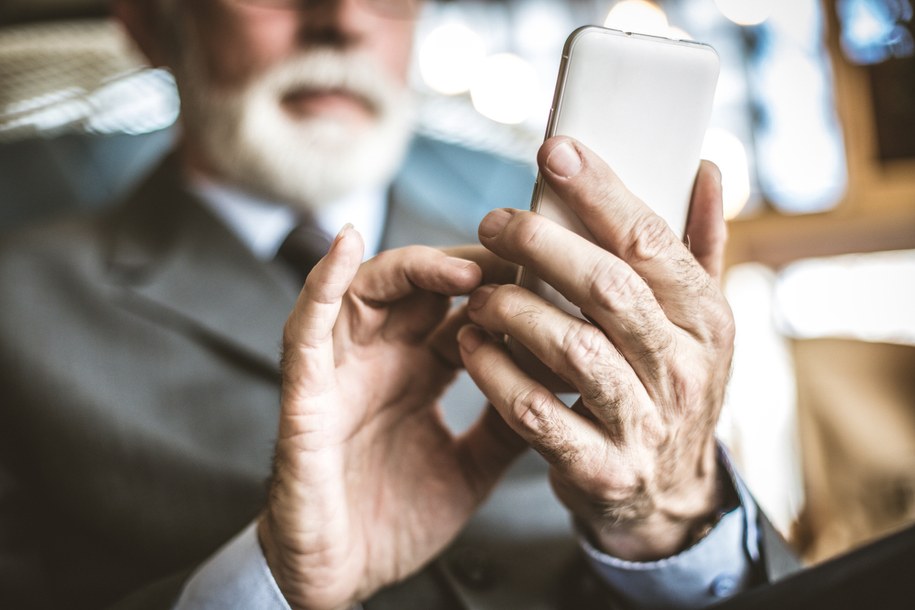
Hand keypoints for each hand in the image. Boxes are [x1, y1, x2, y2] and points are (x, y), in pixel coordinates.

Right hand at [259, 229, 522, 609]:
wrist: (340, 577)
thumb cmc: (395, 519)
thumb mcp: (470, 467)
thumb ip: (506, 423)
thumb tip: (562, 384)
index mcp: (419, 373)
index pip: (461, 310)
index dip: (500, 289)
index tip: (550, 276)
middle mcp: (381, 359)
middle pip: (422, 285)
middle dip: (470, 266)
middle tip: (519, 259)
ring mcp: (341, 369)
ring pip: (369, 289)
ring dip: (415, 268)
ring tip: (466, 267)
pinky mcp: (305, 392)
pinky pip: (306, 327)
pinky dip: (320, 283)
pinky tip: (344, 245)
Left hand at [458, 137, 732, 560]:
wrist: (669, 495)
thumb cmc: (671, 387)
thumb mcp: (698, 323)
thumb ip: (698, 248)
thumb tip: (704, 168)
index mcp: (707, 321)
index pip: (652, 242)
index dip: (601, 192)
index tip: (554, 151)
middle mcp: (683, 370)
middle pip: (608, 288)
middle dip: (542, 243)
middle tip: (494, 221)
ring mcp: (644, 424)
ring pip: (572, 348)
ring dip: (514, 308)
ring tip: (479, 290)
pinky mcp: (602, 469)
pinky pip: (537, 413)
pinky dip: (497, 373)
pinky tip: (472, 344)